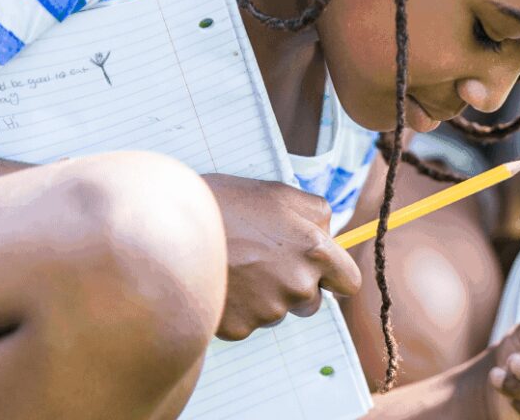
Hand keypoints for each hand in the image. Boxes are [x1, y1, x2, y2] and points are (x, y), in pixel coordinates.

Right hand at [202, 173, 361, 339]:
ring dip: (263, 296)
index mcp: (314, 251)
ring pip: (277, 311)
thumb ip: (316, 213)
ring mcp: (269, 310)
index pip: (349, 283)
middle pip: (311, 301)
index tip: (323, 273)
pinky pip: (247, 323)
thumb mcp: (278, 193)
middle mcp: (298, 285)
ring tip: (234, 267)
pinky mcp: (240, 327)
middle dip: (294, 285)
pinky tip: (219, 283)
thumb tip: (331, 233)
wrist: (169, 228)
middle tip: (262, 262)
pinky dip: (236, 308)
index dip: (335, 277)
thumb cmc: (225, 204)